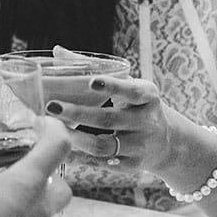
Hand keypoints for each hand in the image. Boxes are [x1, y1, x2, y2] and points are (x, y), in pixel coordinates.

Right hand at [0, 117, 72, 216]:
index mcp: (29, 181)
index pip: (58, 146)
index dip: (54, 129)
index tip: (42, 125)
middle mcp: (40, 206)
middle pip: (62, 185)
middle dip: (50, 175)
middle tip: (26, 169)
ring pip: (48, 211)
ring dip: (35, 201)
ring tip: (8, 197)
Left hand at [46, 74, 177, 172]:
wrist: (165, 141)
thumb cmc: (135, 104)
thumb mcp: (127, 84)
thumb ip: (94, 67)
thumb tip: (58, 51)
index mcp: (147, 96)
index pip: (130, 90)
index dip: (111, 86)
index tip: (91, 81)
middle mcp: (146, 121)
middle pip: (108, 119)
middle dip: (77, 114)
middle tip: (51, 106)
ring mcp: (140, 145)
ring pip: (103, 146)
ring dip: (76, 139)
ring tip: (54, 130)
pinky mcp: (133, 166)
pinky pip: (103, 164)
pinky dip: (82, 160)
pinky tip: (64, 152)